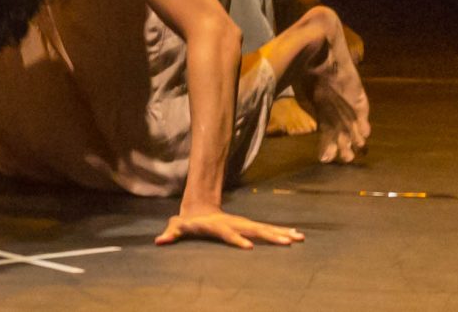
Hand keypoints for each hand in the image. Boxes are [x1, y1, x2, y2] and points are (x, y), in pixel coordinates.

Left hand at [154, 205, 304, 249]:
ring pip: (265, 229)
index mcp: (219, 227)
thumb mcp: (178, 226)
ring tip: (299, 237)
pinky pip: (268, 230)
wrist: (200, 209)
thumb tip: (159, 241)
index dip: (237, 240)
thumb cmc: (188, 222)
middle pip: (254, 230)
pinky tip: (297, 236)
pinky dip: (283, 232)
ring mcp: (244, 224)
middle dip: (270, 236)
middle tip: (287, 242)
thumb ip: (170, 233)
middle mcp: (235, 224)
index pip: (229, 234)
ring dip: (282, 233)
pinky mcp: (250, 226)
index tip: (249, 247)